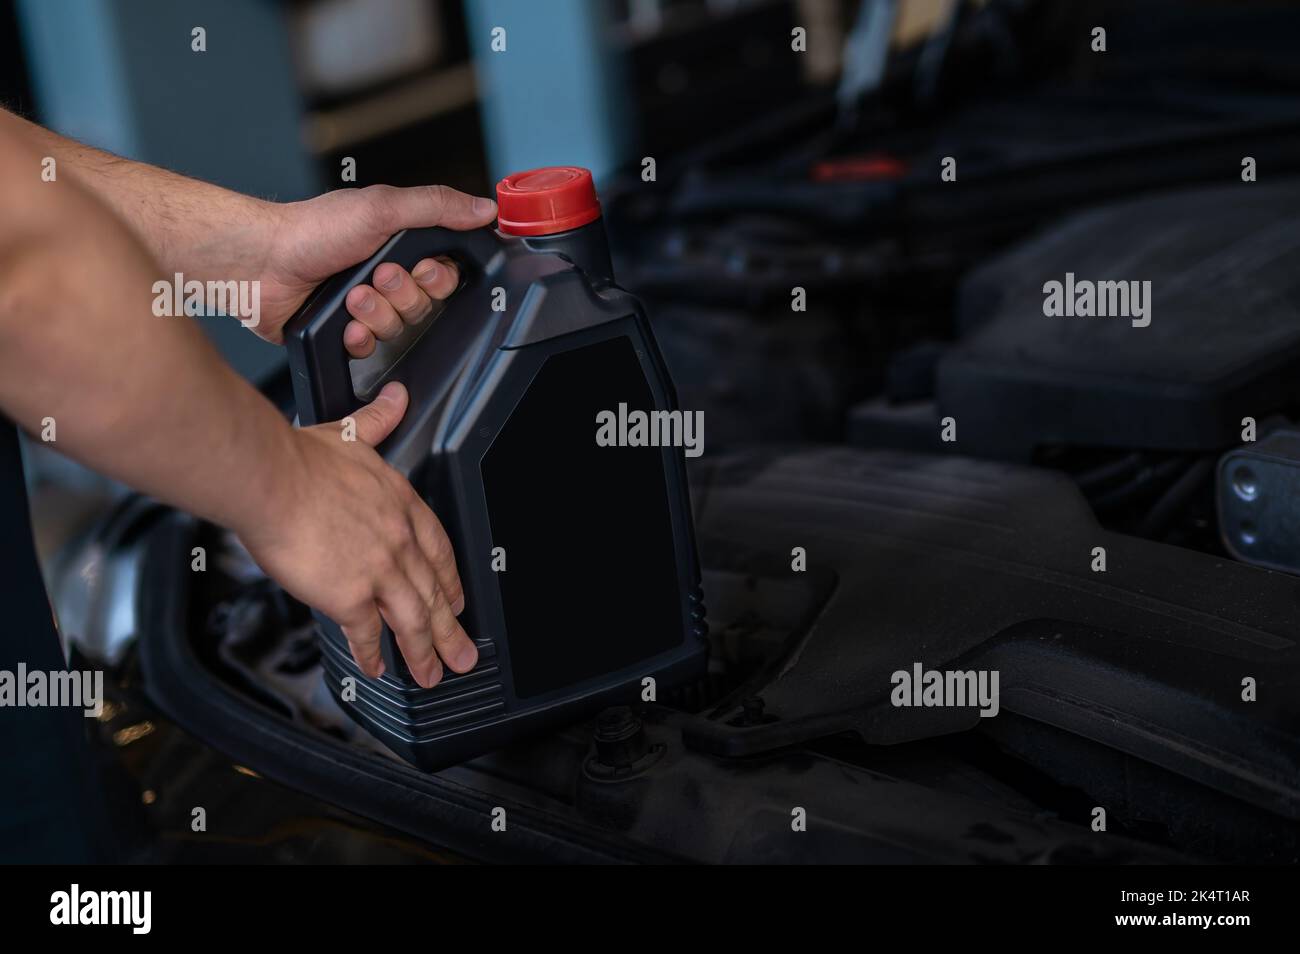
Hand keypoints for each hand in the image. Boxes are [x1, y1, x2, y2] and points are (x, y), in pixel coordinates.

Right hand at [237, 381, 476, 687]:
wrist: (269, 478)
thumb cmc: (300, 459)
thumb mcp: (353, 434)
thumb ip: (380, 421)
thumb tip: (397, 399)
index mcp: (401, 505)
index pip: (440, 549)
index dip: (451, 581)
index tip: (458, 601)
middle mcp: (398, 540)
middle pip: (433, 593)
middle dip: (451, 630)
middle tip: (463, 655)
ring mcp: (378, 570)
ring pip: (413, 619)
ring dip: (426, 652)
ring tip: (434, 675)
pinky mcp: (349, 595)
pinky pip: (368, 633)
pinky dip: (374, 654)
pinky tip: (378, 669)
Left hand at [254, 184, 496, 351]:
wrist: (260, 264)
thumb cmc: (311, 229)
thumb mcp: (382, 206)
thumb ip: (437, 206)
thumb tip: (484, 208)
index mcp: (397, 244)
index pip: (444, 272)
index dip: (437, 276)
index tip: (418, 265)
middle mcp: (383, 275)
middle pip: (424, 304)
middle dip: (401, 293)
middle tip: (376, 275)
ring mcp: (364, 305)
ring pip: (398, 328)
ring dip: (376, 312)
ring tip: (350, 295)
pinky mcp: (344, 332)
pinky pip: (371, 349)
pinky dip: (358, 336)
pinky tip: (343, 321)